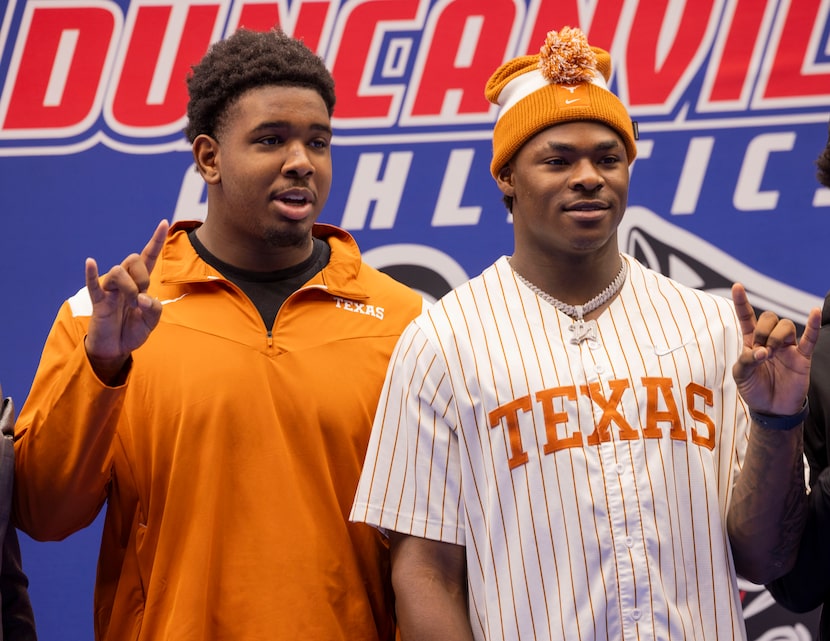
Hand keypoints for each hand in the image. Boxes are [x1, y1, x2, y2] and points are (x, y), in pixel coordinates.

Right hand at [84, 220, 168, 381]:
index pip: (148, 257)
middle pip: (133, 259)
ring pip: (118, 271)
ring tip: (131, 304)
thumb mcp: (152, 321)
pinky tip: (90, 262)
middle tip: (141, 297)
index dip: (156, 240)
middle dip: (142, 276)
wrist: (116, 349)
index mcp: (140, 283)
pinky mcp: (99, 302)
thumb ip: (154, 308)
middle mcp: (125, 282)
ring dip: (129, 287)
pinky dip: (91, 274)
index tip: (164, 222)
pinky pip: (93, 284)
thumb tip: (143, 298)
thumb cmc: (133, 330)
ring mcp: (110, 290)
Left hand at [731, 282, 820, 415]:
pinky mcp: (802, 357)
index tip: (737, 286)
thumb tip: (761, 352)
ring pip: (786, 326)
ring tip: (771, 354)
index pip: (746, 317)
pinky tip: (814, 312)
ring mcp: (787, 347)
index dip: (741, 302)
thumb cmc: (754, 389)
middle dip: (763, 331)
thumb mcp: (740, 376)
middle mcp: (770, 340)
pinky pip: (810, 337)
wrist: (771, 409)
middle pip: (770, 318)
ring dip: (777, 336)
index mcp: (751, 341)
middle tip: (761, 351)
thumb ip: (746, 361)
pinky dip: (813, 324)